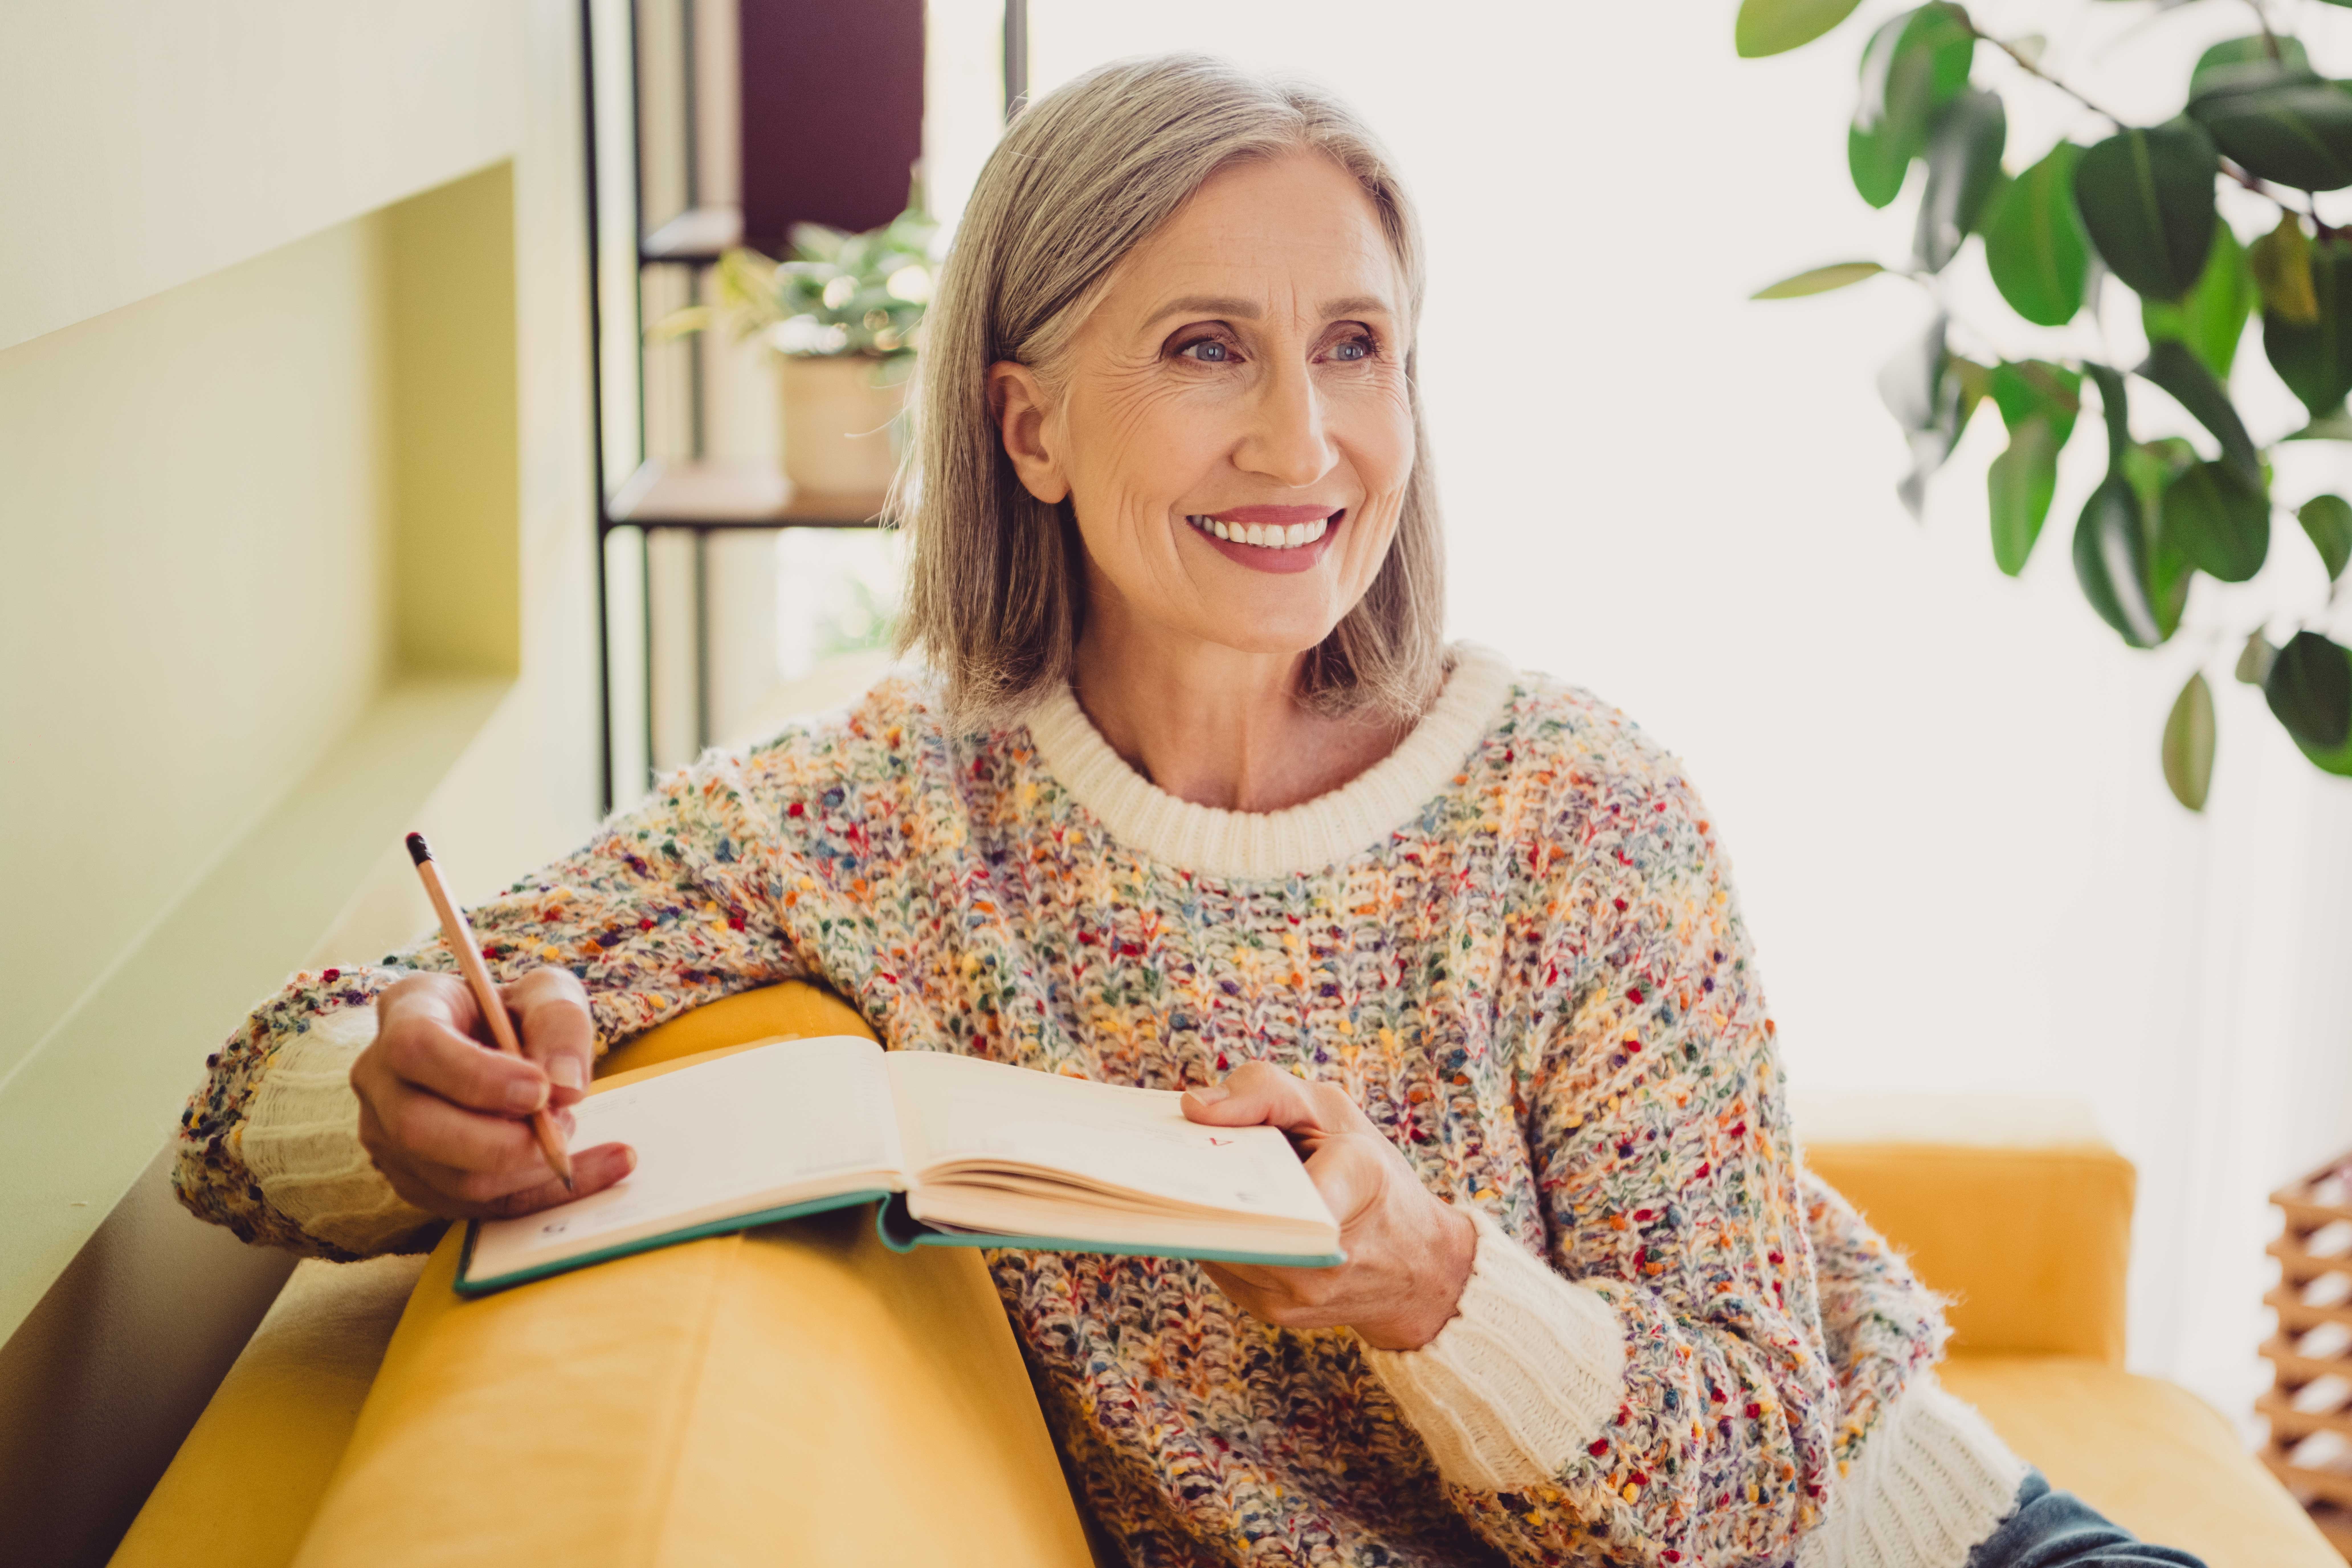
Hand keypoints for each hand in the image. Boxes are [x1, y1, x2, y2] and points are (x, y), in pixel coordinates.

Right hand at [351, 968, 633, 1218]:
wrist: (498, 1047)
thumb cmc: (516, 1013)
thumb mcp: (547, 993)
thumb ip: (560, 1023)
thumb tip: (566, 1087)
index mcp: (406, 1011)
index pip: (416, 1047)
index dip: (478, 1076)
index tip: (540, 1089)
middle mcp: (380, 1076)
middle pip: (417, 1127)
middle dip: (500, 1141)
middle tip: (563, 1123)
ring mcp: (387, 1135)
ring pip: (449, 1179)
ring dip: (525, 1168)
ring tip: (569, 1129)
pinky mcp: (416, 1180)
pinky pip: (479, 1209)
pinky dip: (545, 1195)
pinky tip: (602, 1169)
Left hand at [1181, 1062, 1476, 1350]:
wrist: (1417, 1265)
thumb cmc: (1369, 1174)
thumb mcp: (1331, 1110)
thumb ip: (1265, 1092)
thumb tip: (1192, 1107)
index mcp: (1358, 1181)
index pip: (1283, 1174)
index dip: (1228, 1149)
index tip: (1191, 1124)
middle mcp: (1328, 1251)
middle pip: (1230, 1212)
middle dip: (1195, 1180)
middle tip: (1167, 1147)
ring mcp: (1299, 1292)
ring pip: (1214, 1242)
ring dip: (1197, 1208)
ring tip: (1192, 1173)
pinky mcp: (1275, 1312)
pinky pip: (1219, 1263)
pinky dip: (1212, 1233)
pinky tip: (1217, 1208)